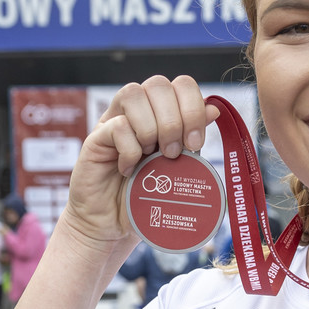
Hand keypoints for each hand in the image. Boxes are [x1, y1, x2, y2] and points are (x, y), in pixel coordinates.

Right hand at [63, 75, 219, 250]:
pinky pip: (116, 126)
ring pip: (133, 94)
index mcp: (160, 114)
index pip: (180, 85)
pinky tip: (130, 169)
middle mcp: (137, 111)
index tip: (195, 142)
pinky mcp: (95, 138)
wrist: (113, 224)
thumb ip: (191, 138)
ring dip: (151, 128)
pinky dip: (130, 149)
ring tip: (152, 157)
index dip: (193, 107)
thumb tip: (214, 109)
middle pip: (158, 84)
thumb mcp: (177, 168)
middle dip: (173, 120)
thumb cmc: (146, 197)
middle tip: (173, 153)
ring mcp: (113, 120)